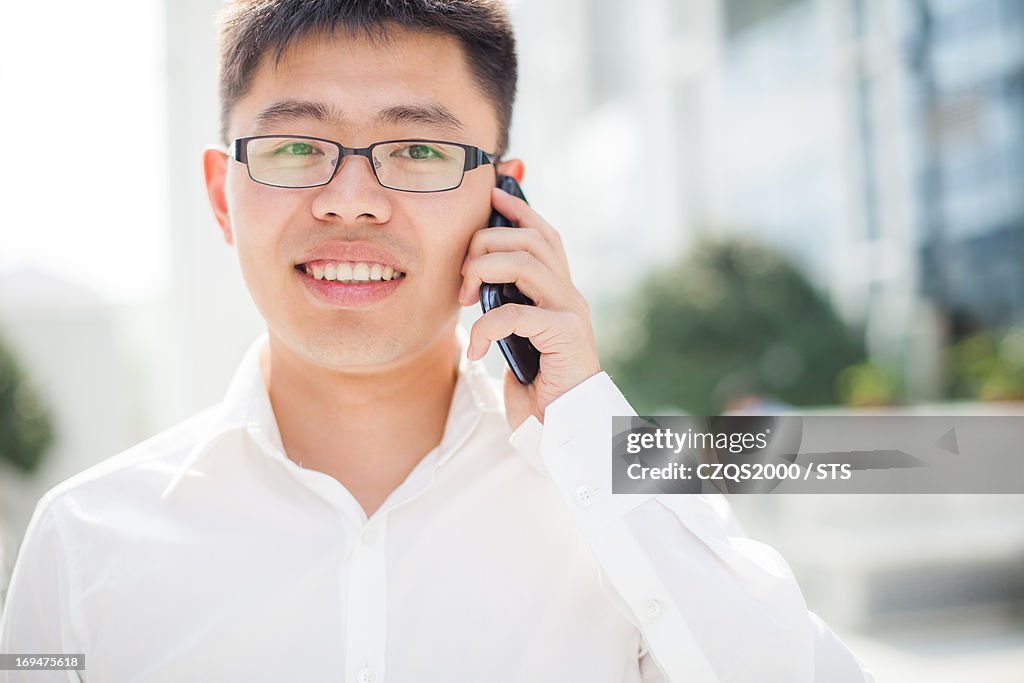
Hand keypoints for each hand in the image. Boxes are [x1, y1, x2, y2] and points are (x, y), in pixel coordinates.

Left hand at [459, 186, 601, 430]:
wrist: (560, 430)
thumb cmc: (535, 387)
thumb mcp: (515, 338)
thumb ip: (507, 306)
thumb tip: (477, 279)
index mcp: (559, 292)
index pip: (544, 233)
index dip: (519, 208)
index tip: (492, 192)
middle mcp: (570, 295)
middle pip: (533, 238)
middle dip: (488, 242)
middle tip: (463, 273)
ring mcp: (571, 313)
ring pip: (527, 262)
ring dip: (485, 271)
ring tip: (465, 299)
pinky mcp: (567, 336)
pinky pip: (517, 312)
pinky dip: (487, 327)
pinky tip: (478, 351)